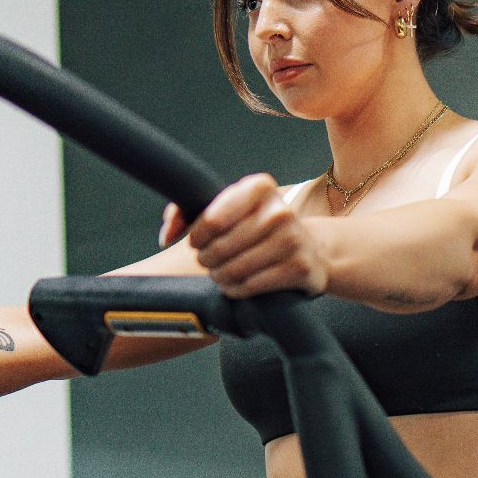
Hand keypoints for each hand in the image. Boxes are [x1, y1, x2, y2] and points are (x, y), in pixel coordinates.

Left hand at [166, 173, 328, 298]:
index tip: (198, 242)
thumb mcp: (228, 208)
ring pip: (233, 270)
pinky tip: (235, 286)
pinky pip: (250, 286)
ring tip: (220, 274)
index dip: (196, 237)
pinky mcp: (300, 268)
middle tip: (209, 262)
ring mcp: (294, 239)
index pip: (211, 220)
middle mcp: (280, 210)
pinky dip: (235, 290)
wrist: (310, 251)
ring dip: (219, 277)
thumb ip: (186, 210)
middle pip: (220, 248)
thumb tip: (166, 235)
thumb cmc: (257, 229)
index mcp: (260, 187)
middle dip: (206, 260)